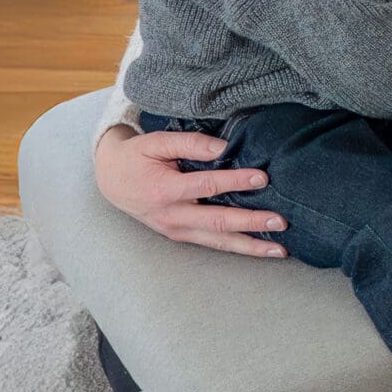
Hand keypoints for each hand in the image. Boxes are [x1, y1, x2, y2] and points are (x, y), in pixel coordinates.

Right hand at [93, 124, 286, 256]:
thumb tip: (224, 147)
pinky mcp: (182, 236)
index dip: (235, 181)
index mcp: (164, 190)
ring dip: (250, 246)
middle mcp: (172, 216)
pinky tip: (260, 249)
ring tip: (279, 249)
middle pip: (217, 222)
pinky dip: (238, 248)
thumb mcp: (155, 142)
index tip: (262, 177)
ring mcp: (177, 230)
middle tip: (280, 221)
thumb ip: (189, 143)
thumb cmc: (137, 157)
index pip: (206, 186)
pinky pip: (213, 244)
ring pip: (218, 242)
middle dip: (250, 223)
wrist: (111, 181)